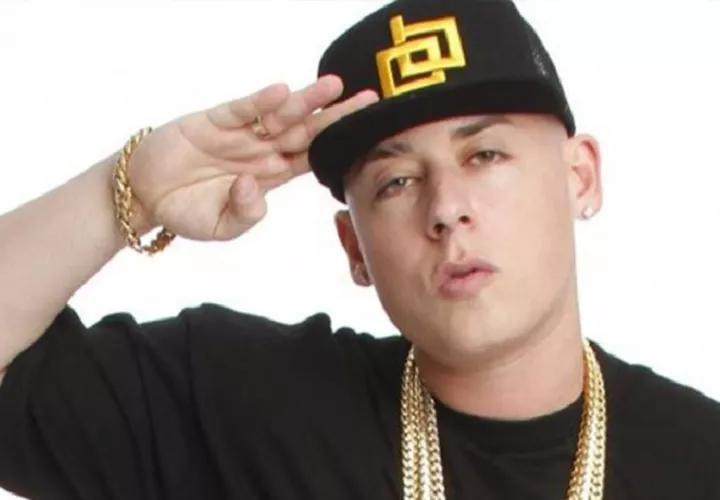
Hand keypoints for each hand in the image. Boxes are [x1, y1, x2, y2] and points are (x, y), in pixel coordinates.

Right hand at [125, 75, 377, 240]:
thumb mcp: (220, 227)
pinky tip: (281, 92)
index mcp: (269, 175)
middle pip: (305, 131)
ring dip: (305, 101)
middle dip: (336, 117)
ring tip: (333, 85)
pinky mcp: (213, 121)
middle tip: (370, 101)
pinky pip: (241, 110)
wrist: (145, 195)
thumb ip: (244, 215)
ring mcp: (239, 134)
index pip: (311, 158)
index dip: (338, 147)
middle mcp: (260, 150)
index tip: (366, 138)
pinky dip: (259, 102)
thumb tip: (256, 189)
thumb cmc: (188, 211)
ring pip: (278, 115)